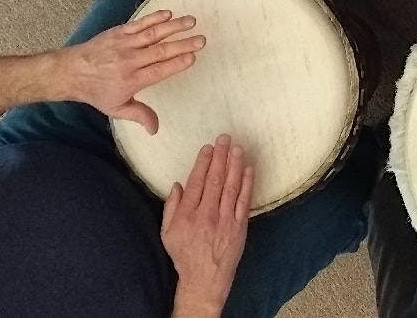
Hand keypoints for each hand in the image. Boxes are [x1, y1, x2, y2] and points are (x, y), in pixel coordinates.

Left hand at [54, 9, 204, 132]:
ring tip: (191, 21)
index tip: (193, 57)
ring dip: (174, 27)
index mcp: (131, 81)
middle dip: (183, 44)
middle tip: (201, 39)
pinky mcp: (118, 32)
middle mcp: (129, 61)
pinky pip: (139, 24)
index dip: (177, 64)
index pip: (159, 71)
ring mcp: (124, 45)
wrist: (70, 72)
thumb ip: (139, 115)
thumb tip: (156, 129)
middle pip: (161, 51)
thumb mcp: (116, 108)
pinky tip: (168, 14)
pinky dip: (154, 18)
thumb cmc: (96, 91)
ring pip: (153, 34)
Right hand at [163, 136, 253, 317]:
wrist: (204, 279)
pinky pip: (244, 201)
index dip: (203, 162)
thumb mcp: (167, 233)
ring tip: (237, 148)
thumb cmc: (184, 254)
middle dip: (220, 156)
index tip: (208, 147)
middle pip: (215, 180)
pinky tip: (248, 169)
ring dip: (235, 165)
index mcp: (187, 215)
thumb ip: (171, 207)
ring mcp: (225, 220)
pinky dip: (247, 183)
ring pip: (231, 186)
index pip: (197, 182)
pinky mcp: (239, 226)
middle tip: (225, 138)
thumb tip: (178, 184)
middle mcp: (206, 215)